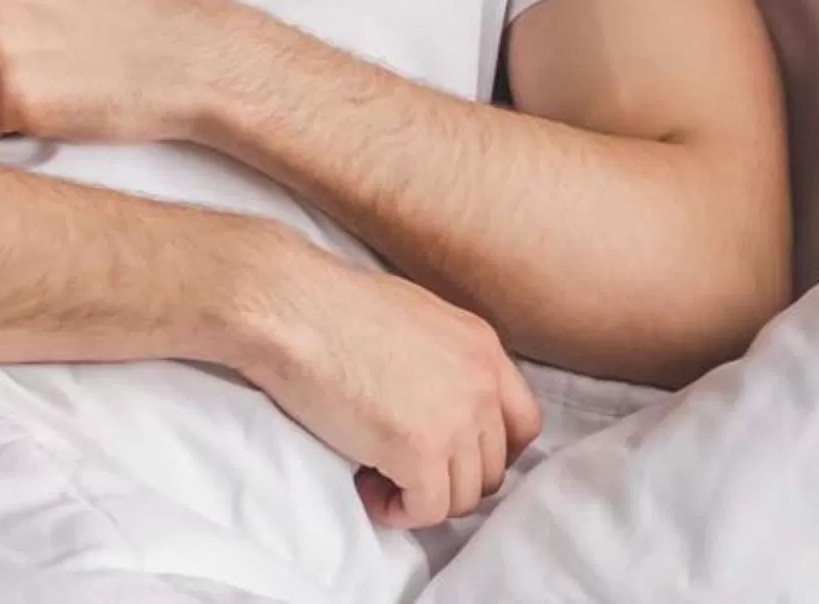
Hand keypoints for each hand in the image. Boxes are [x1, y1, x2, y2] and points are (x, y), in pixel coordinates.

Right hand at [235, 247, 543, 530]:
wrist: (294, 309)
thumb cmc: (336, 307)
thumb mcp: (418, 319)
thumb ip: (445, 361)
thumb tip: (435, 401)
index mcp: (484, 348)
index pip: (524, 423)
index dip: (490, 452)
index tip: (453, 458)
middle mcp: (483, 384)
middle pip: (494, 466)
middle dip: (450, 478)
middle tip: (402, 468)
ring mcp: (457, 418)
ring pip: (464, 496)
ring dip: (423, 497)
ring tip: (377, 475)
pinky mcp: (420, 451)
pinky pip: (428, 510)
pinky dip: (399, 511)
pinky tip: (367, 486)